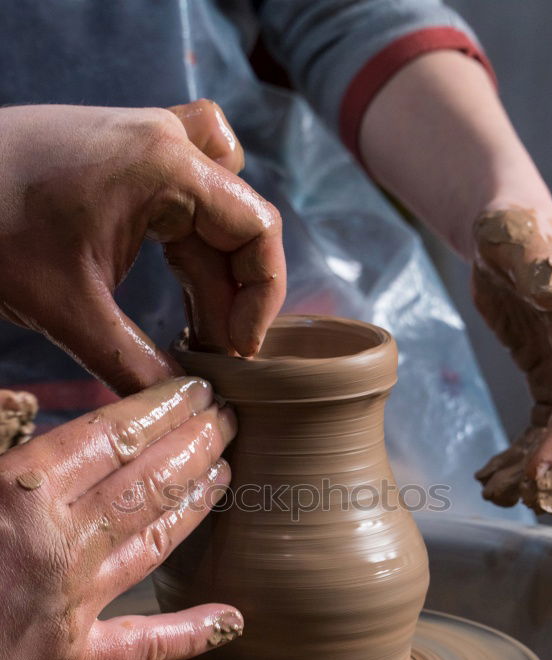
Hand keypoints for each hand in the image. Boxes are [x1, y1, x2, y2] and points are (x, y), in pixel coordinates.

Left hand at [0, 101, 285, 392]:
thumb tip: (185, 404)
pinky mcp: (128, 155)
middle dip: (233, 295)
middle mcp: (168, 142)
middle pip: (239, 223)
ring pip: (219, 209)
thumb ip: (133, 363)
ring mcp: (147, 142)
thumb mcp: (69, 310)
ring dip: (215, 271)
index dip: (262, 297)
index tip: (239, 349)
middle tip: (212, 355)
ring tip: (196, 330)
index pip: (257, 229)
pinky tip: (177, 286)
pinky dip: (193, 243)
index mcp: (165, 165)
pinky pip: (190, 194)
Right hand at [0, 376, 241, 659]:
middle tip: (230, 416)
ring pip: (154, 541)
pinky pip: (140, 646)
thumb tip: (22, 402)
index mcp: (17, 492)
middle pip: (146, 480)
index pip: (111, 436)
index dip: (161, 408)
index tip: (196, 388)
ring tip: (230, 468)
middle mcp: (57, 544)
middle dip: (195, 441)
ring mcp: (71, 605)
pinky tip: (232, 620)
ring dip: (199, 502)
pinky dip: (189, 634)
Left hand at [473, 207, 551, 512]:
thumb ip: (537, 266)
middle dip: (550, 469)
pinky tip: (492, 474)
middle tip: (511, 496)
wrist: (501, 229)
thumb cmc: (515, 227)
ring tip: (493, 490)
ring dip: (530, 469)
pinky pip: (541, 429)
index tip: (536, 478)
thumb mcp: (522, 240)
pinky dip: (520, 454)